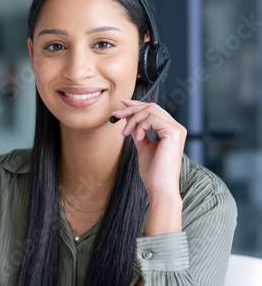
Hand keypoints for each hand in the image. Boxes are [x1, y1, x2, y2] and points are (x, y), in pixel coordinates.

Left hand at [111, 100, 185, 234]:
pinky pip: (152, 119)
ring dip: (133, 119)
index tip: (122, 104)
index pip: (154, 109)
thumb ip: (138, 131)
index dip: (137, 104)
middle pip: (151, 106)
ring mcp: (177, 129)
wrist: (160, 187)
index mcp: (171, 130)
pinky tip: (138, 138)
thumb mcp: (143, 146)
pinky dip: (140, 126)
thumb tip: (128, 118)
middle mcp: (176, 127)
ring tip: (125, 133)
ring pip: (150, 110)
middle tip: (115, 115)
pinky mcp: (173, 133)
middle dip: (131, 109)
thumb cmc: (153, 172)